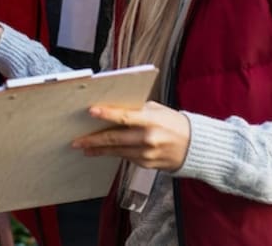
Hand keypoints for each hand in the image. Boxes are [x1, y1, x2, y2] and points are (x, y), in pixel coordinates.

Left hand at [71, 101, 191, 170]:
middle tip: (77, 140)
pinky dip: (114, 153)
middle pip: (115, 139)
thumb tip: (114, 107)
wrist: (194, 146)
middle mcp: (148, 138)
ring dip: (99, 150)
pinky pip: (126, 157)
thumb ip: (137, 109)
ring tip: (84, 147)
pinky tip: (103, 151)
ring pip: (117, 151)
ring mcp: (147, 154)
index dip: (107, 114)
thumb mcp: (158, 110)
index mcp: (151, 120)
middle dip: (93, 140)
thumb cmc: (174, 123)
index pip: (125, 117)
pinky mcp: (146, 164)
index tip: (91, 111)